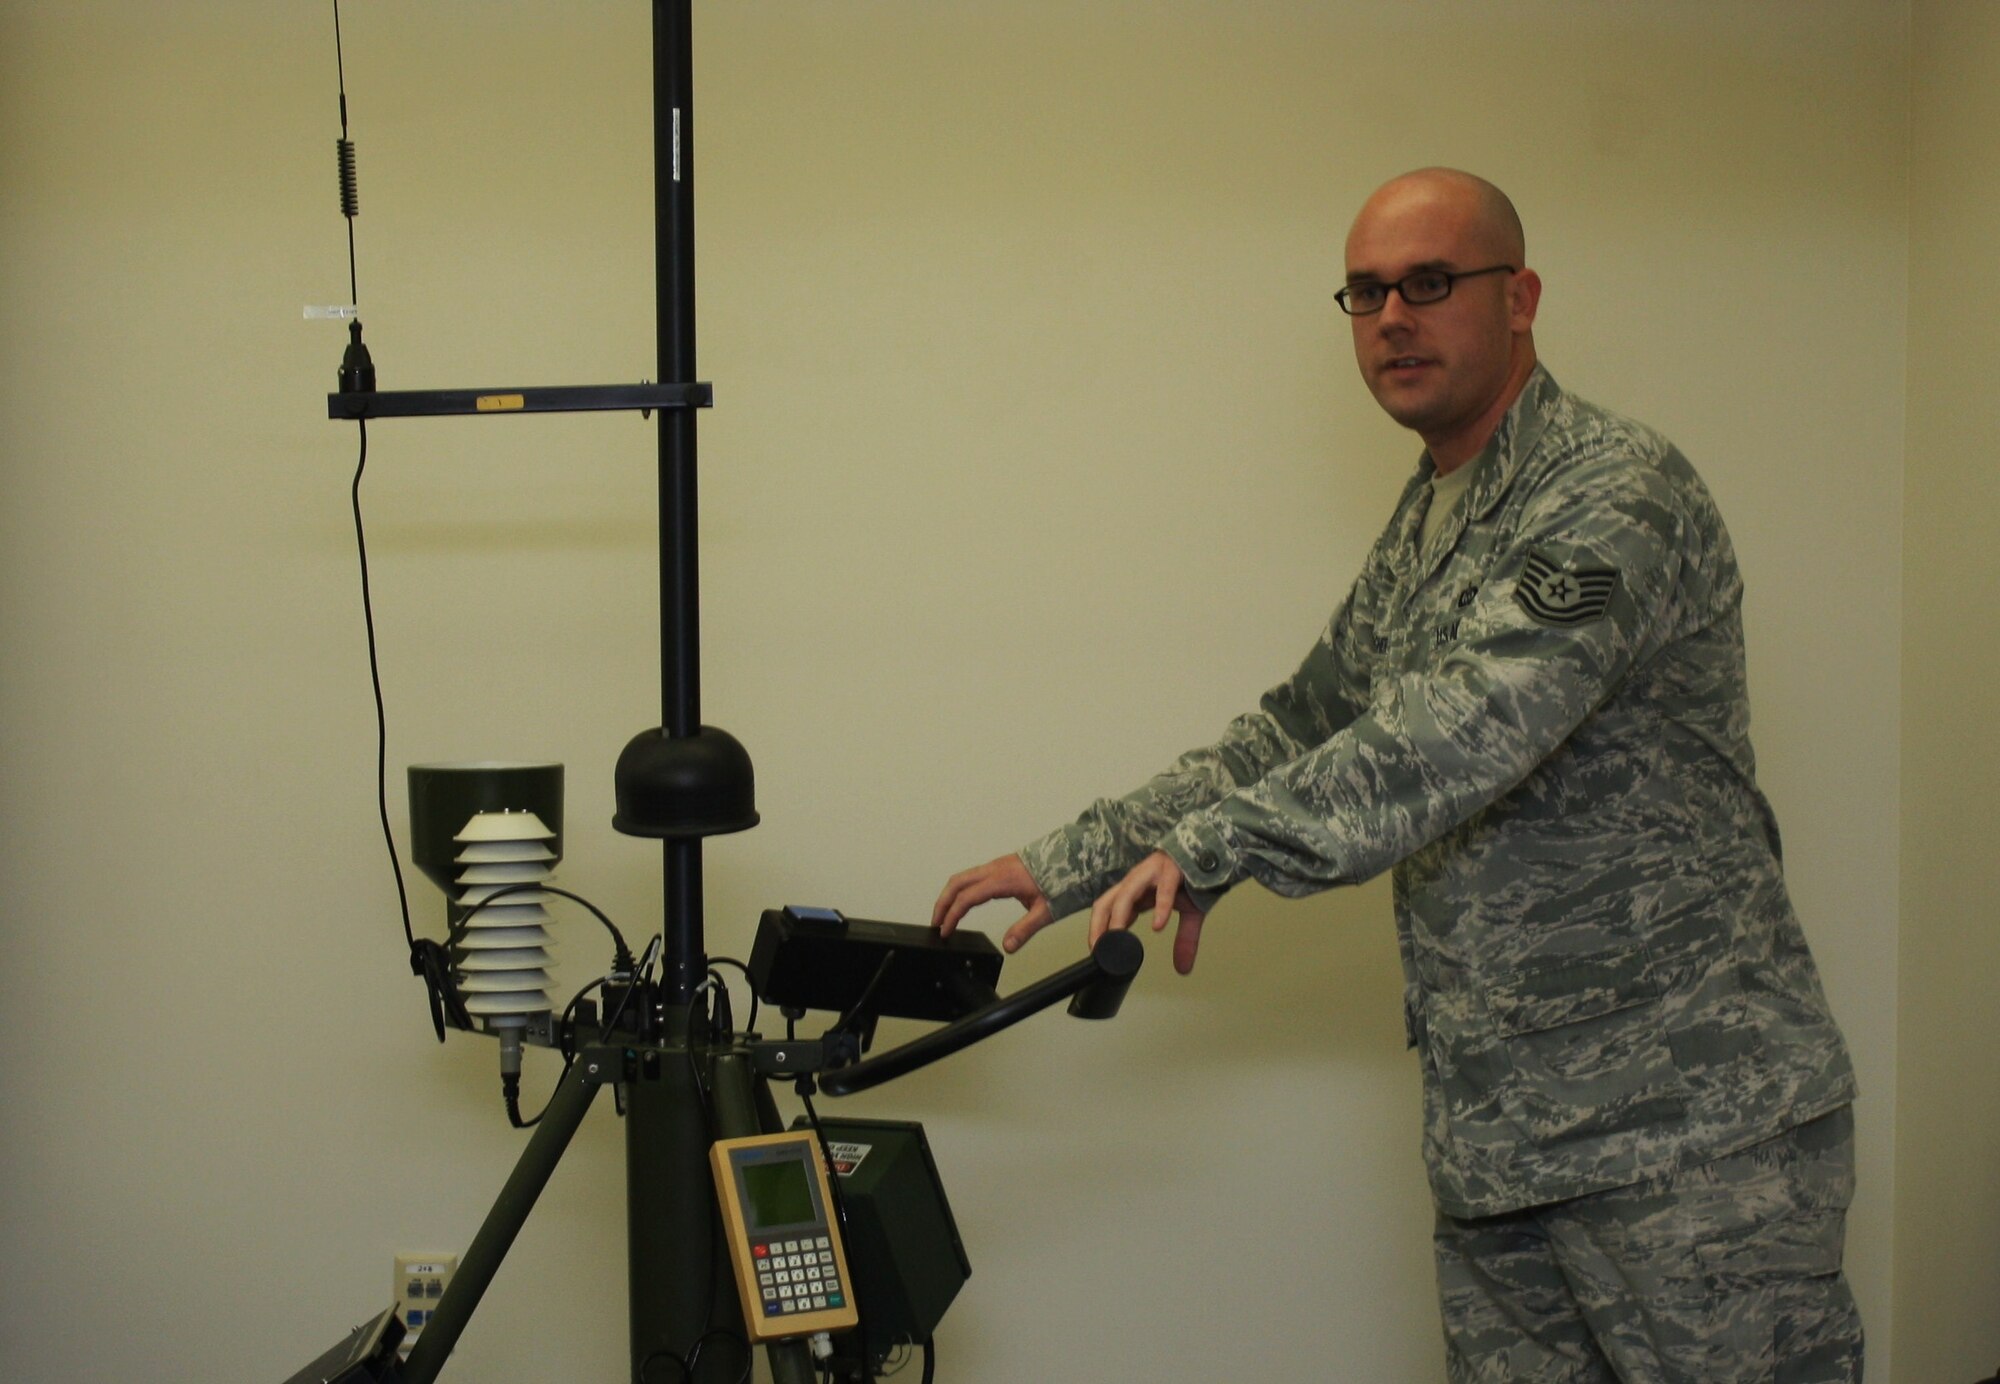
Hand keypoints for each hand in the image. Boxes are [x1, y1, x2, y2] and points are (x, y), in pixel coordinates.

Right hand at [931, 854, 1054, 955]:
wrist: (1075, 856)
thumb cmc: (1063, 880)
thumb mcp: (1045, 910)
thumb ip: (1025, 929)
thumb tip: (1007, 946)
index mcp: (1002, 879)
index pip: (967, 898)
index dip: (952, 915)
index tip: (945, 931)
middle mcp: (996, 869)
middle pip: (957, 882)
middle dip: (942, 902)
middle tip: (936, 923)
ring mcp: (998, 865)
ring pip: (964, 876)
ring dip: (951, 894)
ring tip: (946, 915)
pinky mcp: (1002, 865)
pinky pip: (974, 875)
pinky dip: (962, 889)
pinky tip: (966, 901)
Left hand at [1088, 851, 1205, 975]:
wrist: (1214, 852)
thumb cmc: (1194, 878)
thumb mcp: (1188, 913)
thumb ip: (1183, 940)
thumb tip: (1183, 969)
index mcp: (1136, 891)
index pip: (1107, 910)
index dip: (1098, 929)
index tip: (1096, 952)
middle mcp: (1138, 881)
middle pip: (1107, 902)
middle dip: (1098, 926)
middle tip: (1099, 949)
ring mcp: (1152, 873)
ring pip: (1127, 894)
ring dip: (1119, 917)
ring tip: (1117, 938)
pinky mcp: (1172, 870)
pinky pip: (1163, 890)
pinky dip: (1160, 908)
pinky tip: (1158, 925)